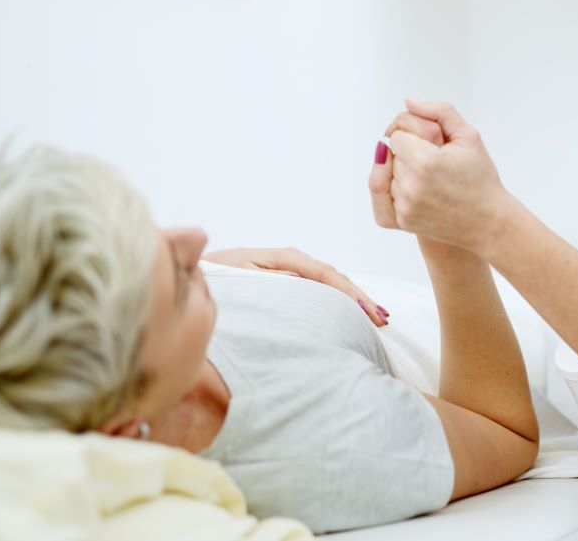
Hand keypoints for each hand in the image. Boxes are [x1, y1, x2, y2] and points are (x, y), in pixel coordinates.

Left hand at [201, 246, 389, 326]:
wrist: (194, 276)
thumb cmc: (212, 276)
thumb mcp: (237, 277)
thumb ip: (268, 279)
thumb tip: (302, 280)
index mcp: (282, 258)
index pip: (324, 273)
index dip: (346, 291)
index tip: (365, 309)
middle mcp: (292, 263)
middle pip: (334, 278)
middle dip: (359, 298)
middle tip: (382, 319)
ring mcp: (292, 274)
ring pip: (331, 286)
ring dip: (354, 302)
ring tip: (377, 319)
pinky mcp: (290, 285)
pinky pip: (321, 293)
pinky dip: (340, 304)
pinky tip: (354, 317)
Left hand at [378, 99, 511, 252]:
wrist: (488, 221)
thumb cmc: (480, 177)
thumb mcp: (469, 136)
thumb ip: (439, 112)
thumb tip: (409, 102)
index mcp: (425, 161)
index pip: (396, 136)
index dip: (414, 137)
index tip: (432, 146)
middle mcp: (410, 185)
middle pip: (390, 156)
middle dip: (409, 156)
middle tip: (436, 165)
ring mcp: (405, 206)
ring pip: (388, 176)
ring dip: (404, 174)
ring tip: (432, 181)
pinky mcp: (402, 221)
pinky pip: (387, 196)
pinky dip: (401, 192)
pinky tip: (423, 193)